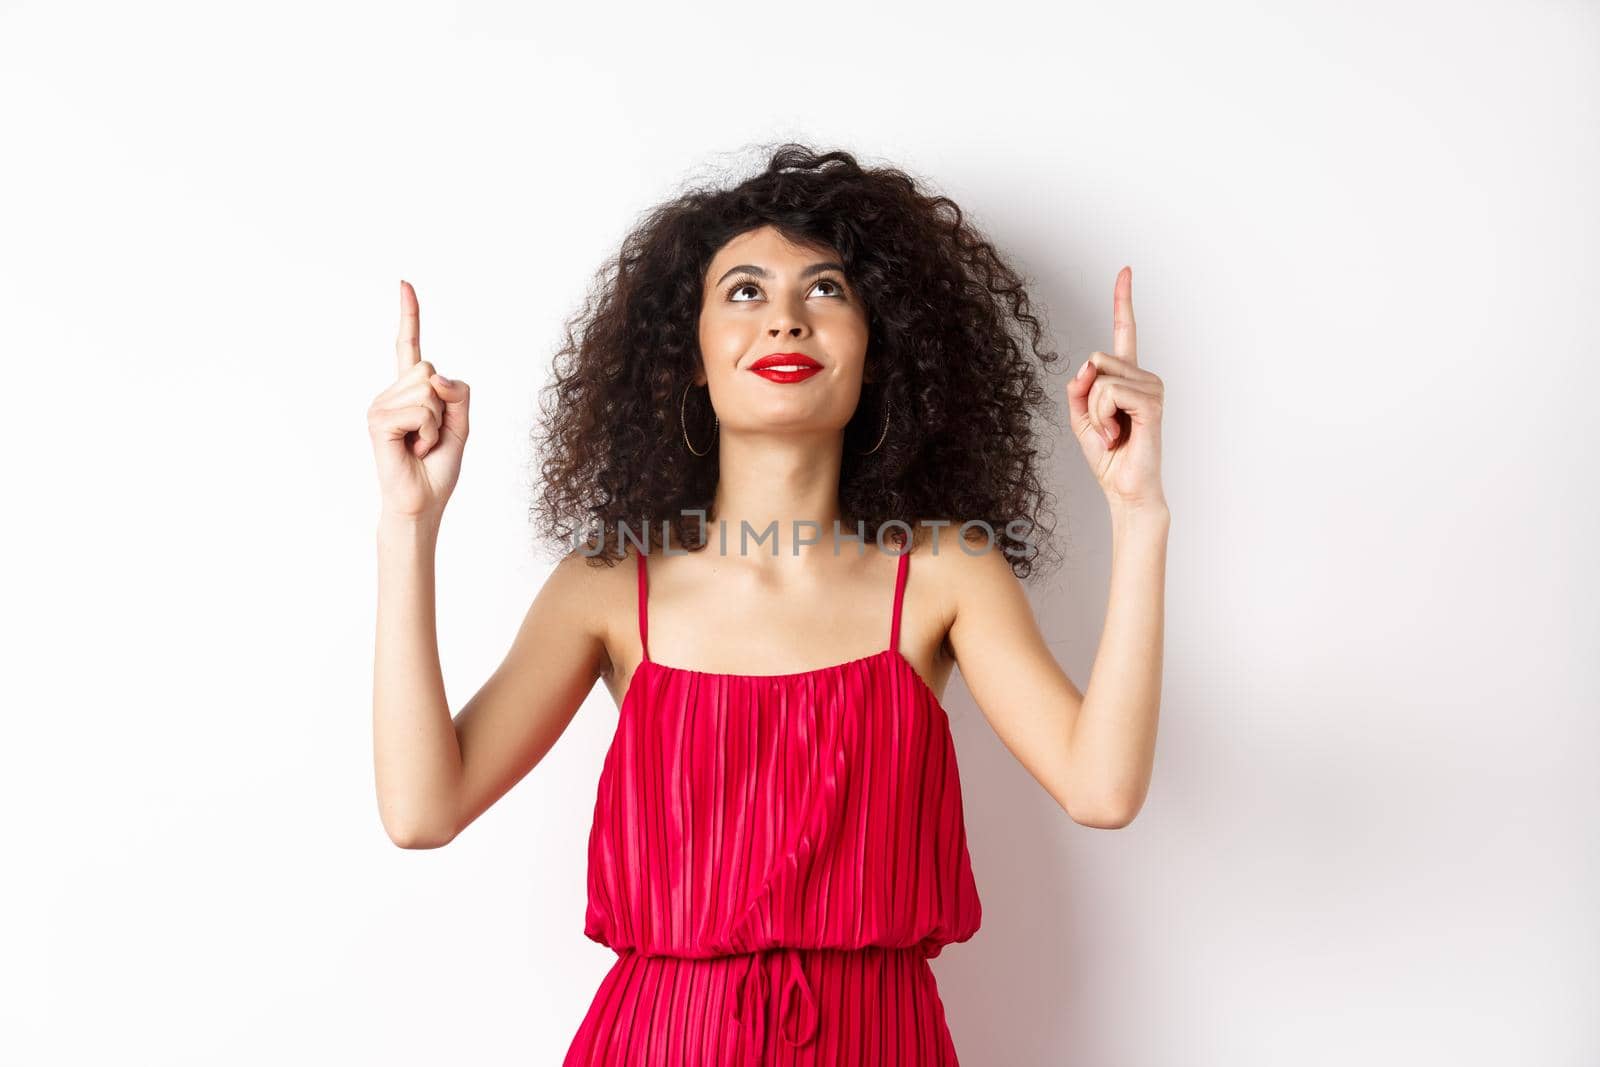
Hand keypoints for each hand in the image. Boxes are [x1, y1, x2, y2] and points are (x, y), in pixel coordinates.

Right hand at [367, 280, 470, 520]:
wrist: (422, 502)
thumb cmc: (438, 466)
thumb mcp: (461, 425)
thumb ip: (458, 393)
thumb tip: (435, 376)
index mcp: (410, 391)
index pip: (409, 347)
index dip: (409, 316)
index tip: (405, 284)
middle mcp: (391, 393)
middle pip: (431, 369)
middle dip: (444, 406)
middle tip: (430, 436)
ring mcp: (381, 405)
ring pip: (428, 390)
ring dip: (436, 424)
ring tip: (421, 444)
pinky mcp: (378, 420)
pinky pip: (421, 411)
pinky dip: (428, 434)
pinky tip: (413, 449)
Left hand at [1066, 267, 1165, 510]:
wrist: (1124, 488)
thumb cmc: (1108, 456)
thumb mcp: (1081, 416)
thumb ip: (1078, 387)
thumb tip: (1088, 366)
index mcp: (1127, 377)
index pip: (1126, 331)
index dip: (1123, 300)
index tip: (1125, 270)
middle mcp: (1144, 376)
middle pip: (1096, 358)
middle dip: (1087, 395)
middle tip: (1103, 425)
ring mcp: (1151, 387)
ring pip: (1100, 377)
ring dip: (1096, 410)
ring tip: (1112, 432)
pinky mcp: (1152, 401)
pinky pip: (1109, 392)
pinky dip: (1103, 416)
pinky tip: (1117, 435)